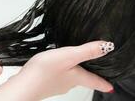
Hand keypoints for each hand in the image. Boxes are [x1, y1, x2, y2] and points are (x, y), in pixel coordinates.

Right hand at [0, 40, 114, 100]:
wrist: (23, 85)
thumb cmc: (44, 71)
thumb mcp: (69, 56)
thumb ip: (88, 51)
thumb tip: (108, 47)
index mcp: (77, 77)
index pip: (95, 81)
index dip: (104, 83)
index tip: (111, 87)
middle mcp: (68, 83)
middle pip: (83, 80)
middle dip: (89, 75)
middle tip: (95, 72)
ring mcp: (57, 84)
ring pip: (71, 78)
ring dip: (75, 72)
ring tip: (77, 66)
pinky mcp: (46, 83)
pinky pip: (58, 76)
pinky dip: (62, 71)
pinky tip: (57, 67)